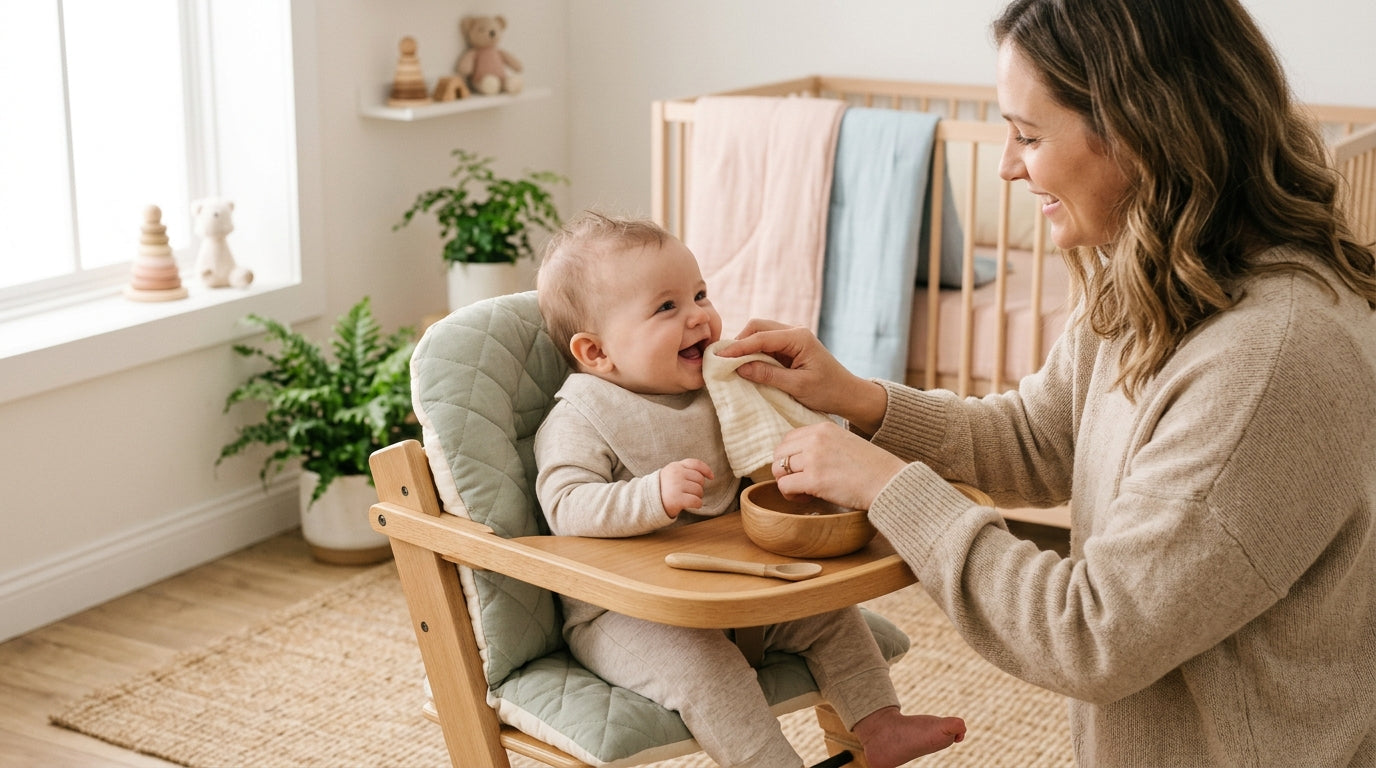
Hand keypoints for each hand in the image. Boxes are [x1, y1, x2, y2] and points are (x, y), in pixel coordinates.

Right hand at [660, 458, 713, 517]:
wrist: (647, 501)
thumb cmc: (663, 489)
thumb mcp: (671, 474)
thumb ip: (685, 470)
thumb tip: (706, 475)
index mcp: (675, 466)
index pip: (696, 464)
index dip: (706, 470)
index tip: (711, 477)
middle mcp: (676, 474)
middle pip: (700, 479)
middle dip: (699, 487)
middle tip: (689, 493)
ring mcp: (676, 486)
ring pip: (699, 491)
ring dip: (697, 497)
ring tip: (688, 498)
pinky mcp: (677, 499)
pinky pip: (697, 501)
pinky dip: (697, 504)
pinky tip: (692, 505)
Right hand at [718, 319, 886, 431]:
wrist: (848, 394)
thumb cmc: (828, 391)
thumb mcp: (798, 386)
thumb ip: (768, 375)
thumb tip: (740, 367)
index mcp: (799, 337)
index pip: (761, 337)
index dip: (738, 347)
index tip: (719, 357)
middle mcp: (795, 332)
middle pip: (758, 327)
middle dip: (739, 341)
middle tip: (722, 359)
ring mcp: (792, 338)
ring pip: (760, 333)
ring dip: (745, 346)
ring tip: (730, 363)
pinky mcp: (789, 348)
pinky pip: (766, 344)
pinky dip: (753, 352)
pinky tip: (745, 364)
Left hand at [772, 422, 906, 510]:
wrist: (889, 482)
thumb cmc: (871, 468)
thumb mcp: (844, 443)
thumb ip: (822, 445)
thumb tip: (796, 458)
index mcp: (823, 428)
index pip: (788, 439)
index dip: (790, 457)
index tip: (802, 469)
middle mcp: (816, 439)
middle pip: (779, 453)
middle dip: (785, 470)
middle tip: (800, 483)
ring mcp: (814, 458)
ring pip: (779, 470)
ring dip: (788, 484)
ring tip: (805, 492)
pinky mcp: (814, 479)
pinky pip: (785, 486)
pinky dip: (791, 495)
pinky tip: (807, 498)